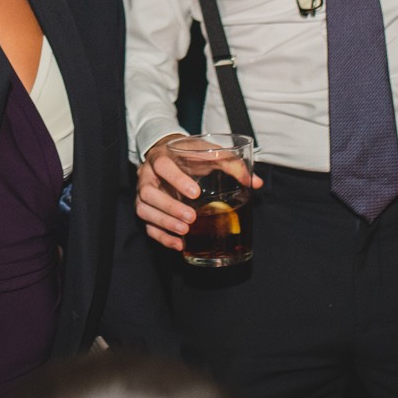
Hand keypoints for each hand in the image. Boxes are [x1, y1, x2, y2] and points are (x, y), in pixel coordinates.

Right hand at [134, 135, 262, 253]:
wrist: (167, 153)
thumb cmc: (189, 154)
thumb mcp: (208, 152)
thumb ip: (231, 163)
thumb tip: (255, 182)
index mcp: (161, 157)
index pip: (162, 166)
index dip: (176, 180)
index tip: (196, 193)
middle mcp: (147, 175)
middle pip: (148, 192)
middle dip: (169, 207)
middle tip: (191, 217)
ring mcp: (143, 193)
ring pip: (143, 210)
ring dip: (163, 223)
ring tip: (184, 232)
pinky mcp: (146, 208)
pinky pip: (147, 225)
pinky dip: (161, 236)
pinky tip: (178, 244)